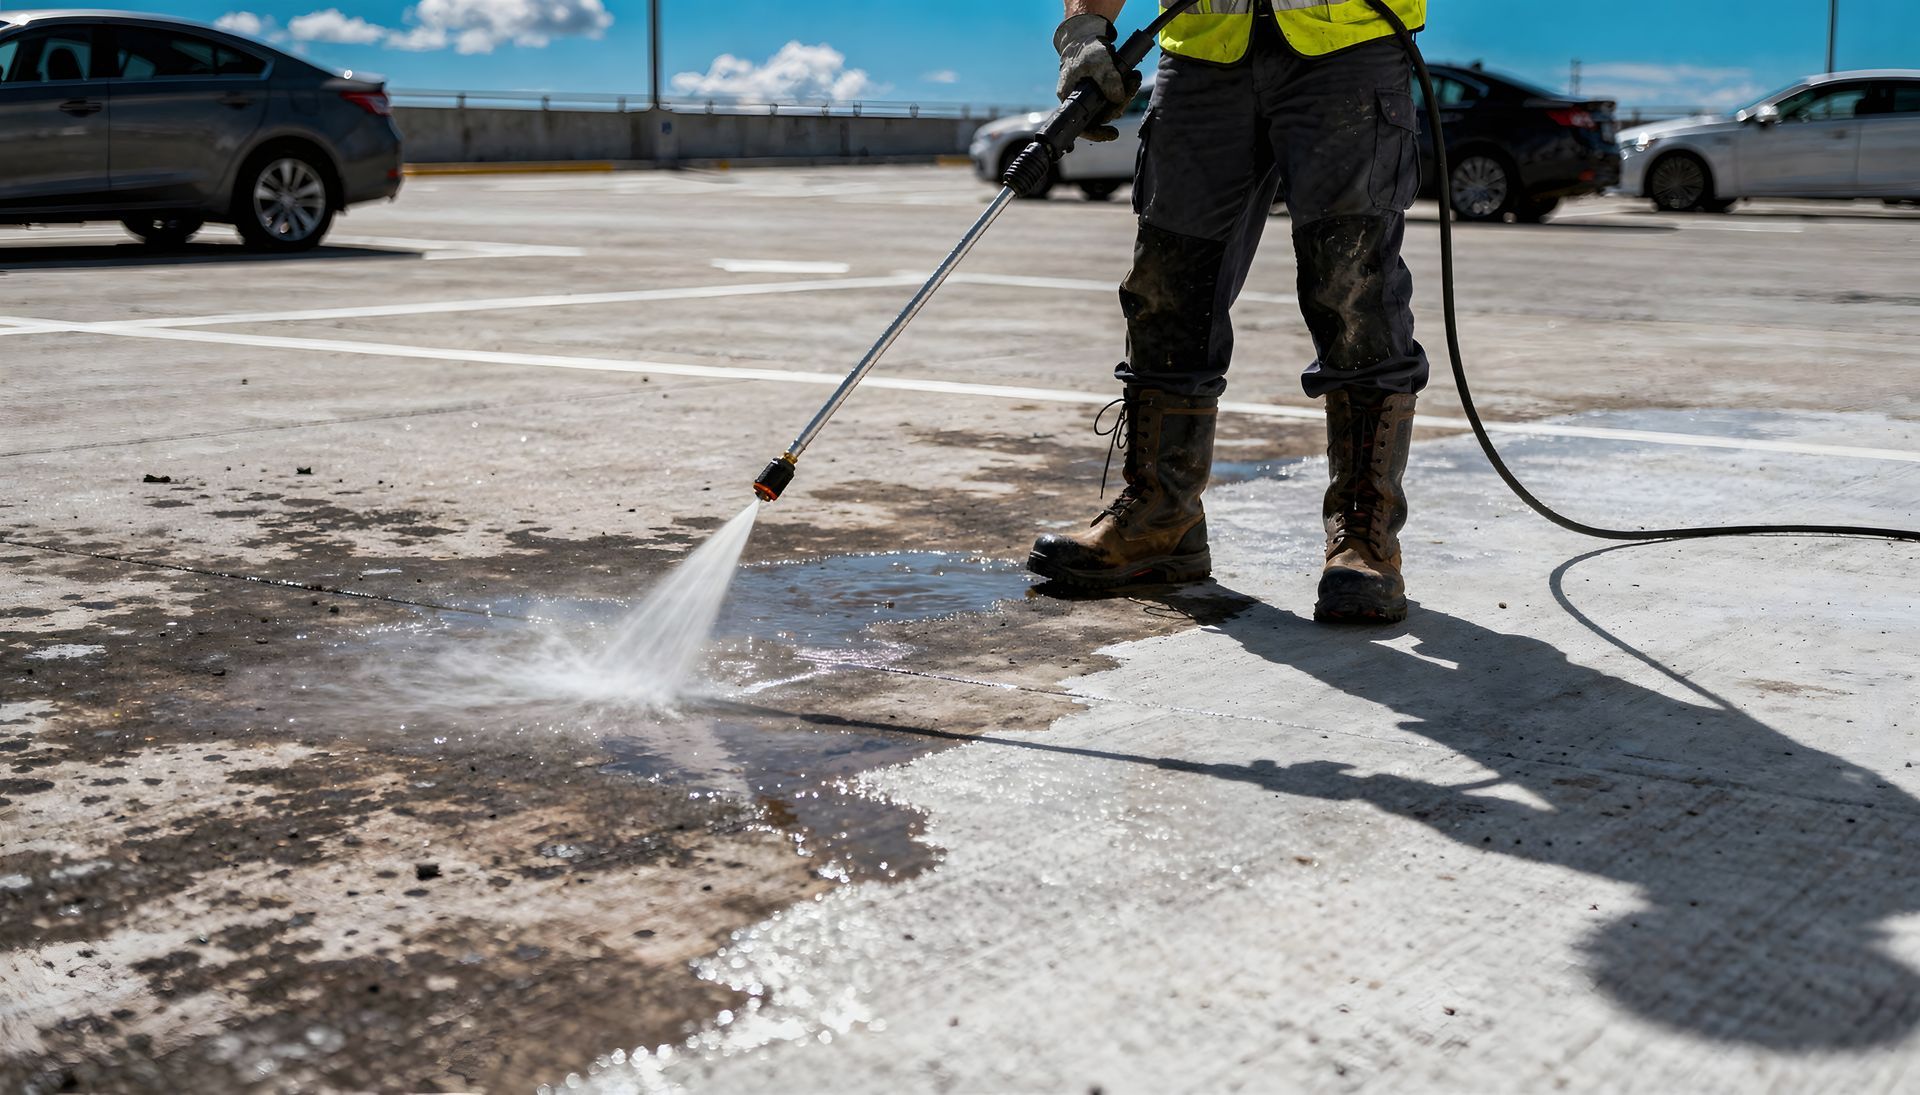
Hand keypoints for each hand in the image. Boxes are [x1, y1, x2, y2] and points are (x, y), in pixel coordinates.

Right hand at [1053, 13, 1140, 141]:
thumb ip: (1108, 79)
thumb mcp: (1098, 60)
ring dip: (1125, 97)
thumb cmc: (1086, 48)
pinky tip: (1132, 80)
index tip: (1112, 134)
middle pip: (1100, 116)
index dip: (1096, 133)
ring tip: (1135, 80)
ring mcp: (1089, 97)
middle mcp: (1078, 100)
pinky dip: (1125, 91)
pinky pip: (1113, 98)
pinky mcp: (1100, 91)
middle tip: (1133, 87)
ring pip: (1109, 107)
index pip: (1080, 125)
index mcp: (1069, 97)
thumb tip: (1118, 99)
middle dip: (1119, 105)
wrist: (1087, 35)